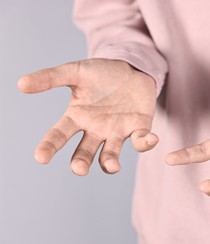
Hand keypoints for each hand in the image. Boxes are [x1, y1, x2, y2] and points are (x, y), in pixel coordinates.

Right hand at [18, 58, 157, 174]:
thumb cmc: (102, 73)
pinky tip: (149, 138)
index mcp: (77, 117)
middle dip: (80, 163)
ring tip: (111, 166)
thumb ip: (51, 77)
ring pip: (110, 155)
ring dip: (109, 163)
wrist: (132, 69)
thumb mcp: (76, 71)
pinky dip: (144, 143)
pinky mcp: (139, 128)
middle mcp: (95, 129)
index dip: (49, 146)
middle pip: (84, 153)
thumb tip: (20, 83)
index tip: (40, 157)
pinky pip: (140, 141)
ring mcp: (117, 131)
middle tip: (79, 168)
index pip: (58, 135)